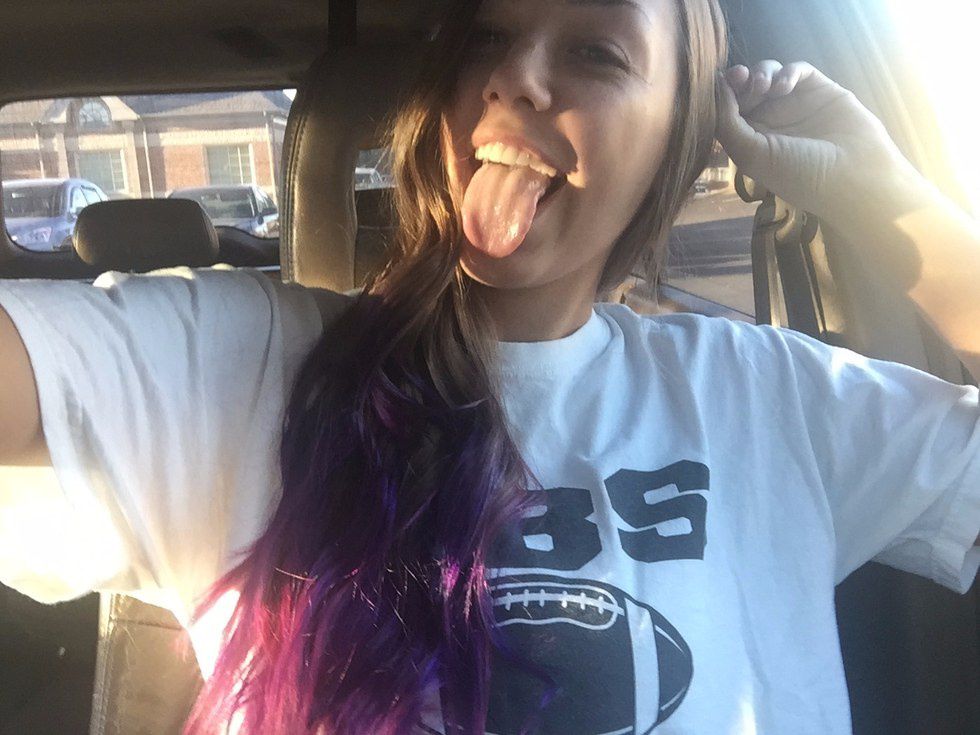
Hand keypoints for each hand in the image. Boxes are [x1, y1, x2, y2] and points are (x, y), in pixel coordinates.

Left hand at [715, 61, 924, 223]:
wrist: (854, 175)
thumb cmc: (799, 174)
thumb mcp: (752, 155)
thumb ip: (727, 123)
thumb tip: (716, 89)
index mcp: (752, 140)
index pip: (728, 110)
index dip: (722, 95)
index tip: (720, 85)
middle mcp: (771, 122)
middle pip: (745, 89)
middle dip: (739, 80)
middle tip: (740, 77)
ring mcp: (796, 105)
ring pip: (769, 75)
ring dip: (761, 73)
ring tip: (764, 85)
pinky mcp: (819, 90)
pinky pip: (797, 71)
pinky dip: (787, 72)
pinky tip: (784, 86)